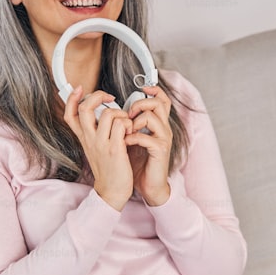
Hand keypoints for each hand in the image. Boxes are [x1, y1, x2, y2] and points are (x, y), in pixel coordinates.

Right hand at [63, 85, 133, 210]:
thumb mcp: (96, 148)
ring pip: (108, 114)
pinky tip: (130, 133)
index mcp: (84, 138)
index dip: (72, 98)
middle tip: (110, 98)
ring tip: (126, 124)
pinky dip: (128, 124)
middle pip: (85, 108)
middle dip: (98, 95)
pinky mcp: (114, 149)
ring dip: (121, 114)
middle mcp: (90, 139)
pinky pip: (121, 125)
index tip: (80, 88)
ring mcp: (101, 144)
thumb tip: (102, 114)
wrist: (112, 191)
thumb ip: (96, 132)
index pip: (70, 114)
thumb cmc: (108, 168)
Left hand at [125, 85, 172, 206]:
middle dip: (140, 104)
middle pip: (159, 103)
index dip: (154, 90)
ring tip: (126, 131)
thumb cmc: (139, 163)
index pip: (161, 99)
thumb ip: (127, 125)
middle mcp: (163, 129)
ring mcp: (163, 139)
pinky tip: (125, 144)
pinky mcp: (160, 151)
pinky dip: (133, 138)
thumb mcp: (131, 139)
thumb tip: (112, 111)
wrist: (148, 186)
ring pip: (152, 117)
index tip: (141, 88)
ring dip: (135, 121)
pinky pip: (146, 137)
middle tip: (128, 114)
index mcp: (157, 124)